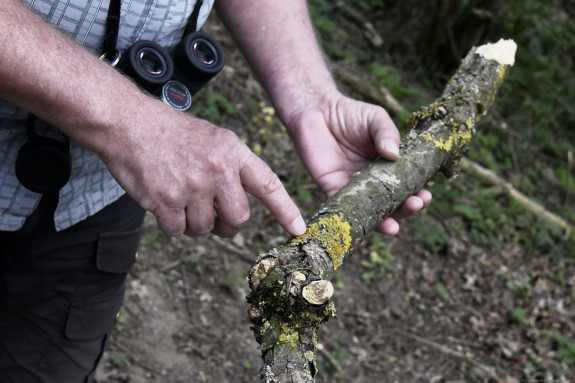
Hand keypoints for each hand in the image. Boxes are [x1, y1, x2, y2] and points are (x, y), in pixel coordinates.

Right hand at [99, 99, 305, 237]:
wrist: (127, 122)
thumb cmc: (169, 132)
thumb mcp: (212, 138)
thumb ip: (231, 168)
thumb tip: (239, 207)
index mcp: (233, 151)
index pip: (268, 184)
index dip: (285, 209)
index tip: (298, 228)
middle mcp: (218, 169)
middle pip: (238, 218)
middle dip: (226, 224)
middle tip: (212, 214)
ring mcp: (192, 186)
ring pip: (205, 228)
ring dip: (193, 222)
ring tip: (179, 196)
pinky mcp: (167, 200)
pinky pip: (177, 231)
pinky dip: (171, 224)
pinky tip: (162, 202)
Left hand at [284, 92, 431, 234]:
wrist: (316, 110)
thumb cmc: (349, 114)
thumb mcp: (375, 118)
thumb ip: (386, 133)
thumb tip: (394, 154)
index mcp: (389, 166)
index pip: (408, 184)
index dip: (418, 193)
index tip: (425, 195)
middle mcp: (373, 181)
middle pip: (393, 203)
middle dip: (406, 210)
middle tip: (414, 206)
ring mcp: (353, 187)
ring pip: (370, 212)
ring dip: (383, 222)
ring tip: (393, 227)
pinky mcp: (332, 189)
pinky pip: (343, 209)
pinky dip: (353, 219)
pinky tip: (363, 223)